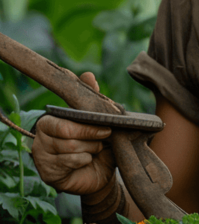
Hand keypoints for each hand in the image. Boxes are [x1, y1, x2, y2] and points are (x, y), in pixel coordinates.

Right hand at [30, 72, 115, 195]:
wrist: (99, 173)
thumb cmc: (97, 143)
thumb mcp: (98, 120)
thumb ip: (91, 98)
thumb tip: (88, 75)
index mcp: (51, 119)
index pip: (66, 120)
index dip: (88, 126)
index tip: (108, 127)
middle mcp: (41, 136)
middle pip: (68, 134)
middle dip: (91, 137)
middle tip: (104, 139)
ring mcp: (41, 155)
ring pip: (70, 148)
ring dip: (90, 150)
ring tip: (96, 149)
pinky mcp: (47, 172)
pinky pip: (69, 163)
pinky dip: (84, 161)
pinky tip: (86, 160)